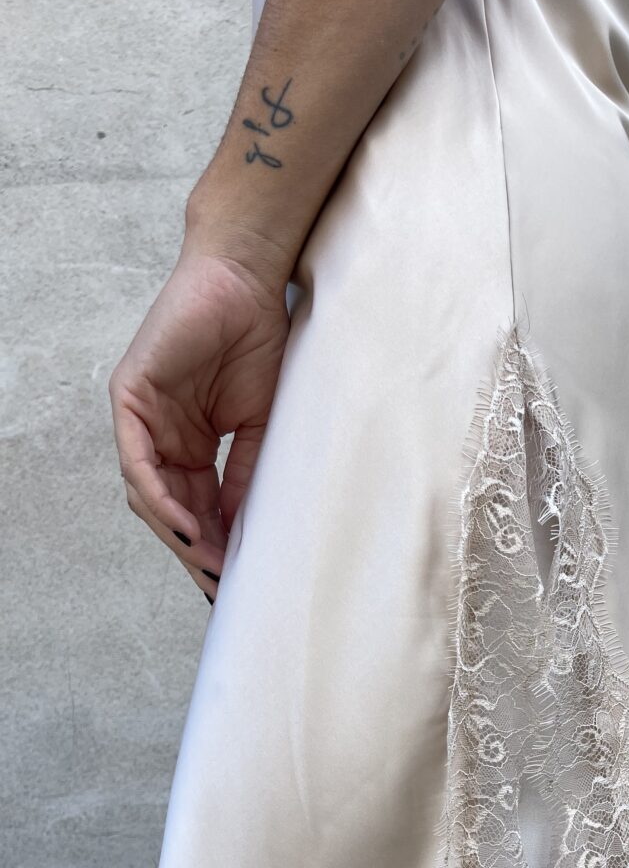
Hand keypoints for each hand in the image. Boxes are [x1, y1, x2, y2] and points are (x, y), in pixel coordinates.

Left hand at [108, 238, 291, 601]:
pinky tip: (183, 526)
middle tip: (220, 586)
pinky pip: (136, 461)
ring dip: (177, 534)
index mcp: (190, 445)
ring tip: (208, 564)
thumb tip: (243, 531)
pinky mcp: (129, 396)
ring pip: (147, 494)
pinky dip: (158, 498)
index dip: (213, 546)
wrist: (248, 282)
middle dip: (194, 551)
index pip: (195, 508)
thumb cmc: (260, 342)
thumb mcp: (261, 425)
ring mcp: (142, 418)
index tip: (235, 581)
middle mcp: (160, 436)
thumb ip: (246, 476)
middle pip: (167, 509)